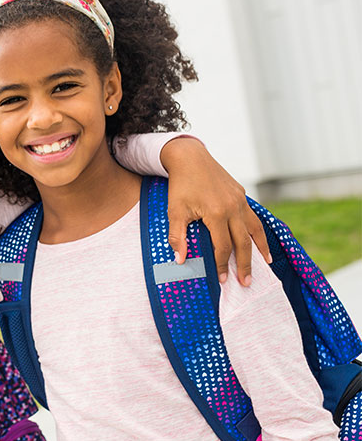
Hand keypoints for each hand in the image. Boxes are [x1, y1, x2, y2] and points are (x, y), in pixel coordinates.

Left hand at [161, 137, 270, 285]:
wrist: (189, 158)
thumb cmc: (180, 185)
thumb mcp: (174, 211)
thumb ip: (177, 236)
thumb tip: (180, 260)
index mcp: (217, 213)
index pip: (223, 246)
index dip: (222, 264)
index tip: (223, 280)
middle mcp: (233, 207)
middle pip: (243, 242)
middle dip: (245, 264)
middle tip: (246, 283)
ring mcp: (240, 200)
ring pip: (255, 229)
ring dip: (260, 249)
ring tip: (265, 264)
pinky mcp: (241, 194)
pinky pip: (253, 217)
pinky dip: (257, 231)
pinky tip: (259, 240)